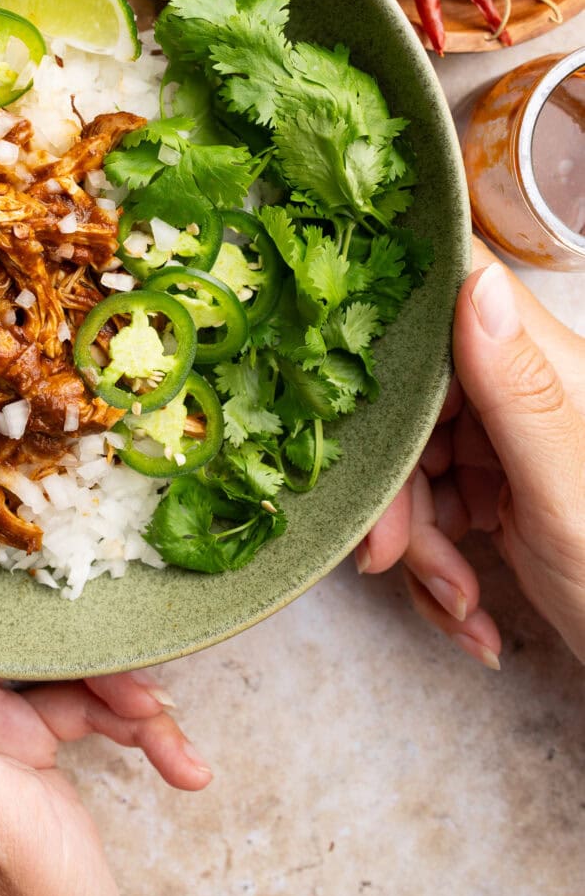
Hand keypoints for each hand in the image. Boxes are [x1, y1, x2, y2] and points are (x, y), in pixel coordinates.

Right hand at [357, 240, 584, 666]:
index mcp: (548, 365)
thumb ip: (520, 391)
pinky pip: (427, 510)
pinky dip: (433, 568)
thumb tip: (475, 286)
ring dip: (415, 543)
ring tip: (456, 598)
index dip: (384, 321)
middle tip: (389, 555)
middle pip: (408, 398)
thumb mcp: (567, 494)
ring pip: (406, 462)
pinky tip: (467, 609)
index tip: (333, 371)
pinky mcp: (491, 490)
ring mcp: (504, 442)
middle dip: (392, 486)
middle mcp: (522, 390)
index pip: (450, 296)